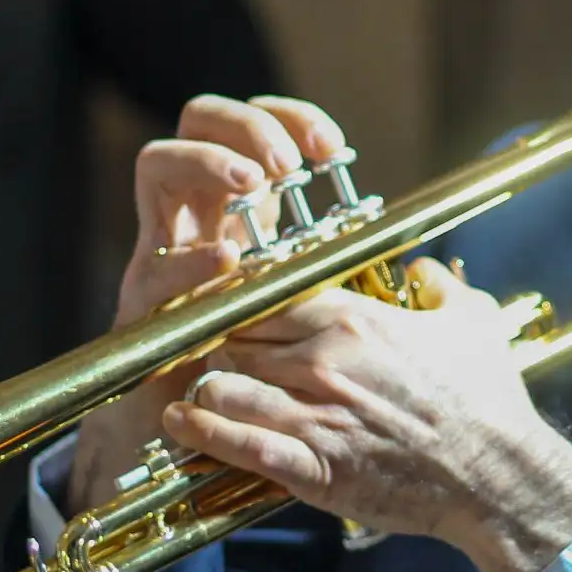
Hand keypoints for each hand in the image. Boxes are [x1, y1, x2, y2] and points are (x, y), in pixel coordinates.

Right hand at [67, 93, 348, 516]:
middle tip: (287, 161)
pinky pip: (152, 267)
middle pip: (199, 121)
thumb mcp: (323, 318)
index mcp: (245, 211)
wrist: (194, 451)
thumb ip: (364, 289)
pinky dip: (185, 260)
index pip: (260, 127)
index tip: (332, 150)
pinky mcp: (142, 309)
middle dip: (245, 125)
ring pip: (158, 167)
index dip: (294, 121)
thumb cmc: (272, 384)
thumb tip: (430, 276)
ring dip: (207, 164)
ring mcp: (162, 255)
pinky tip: (224, 262)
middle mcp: (198, 218)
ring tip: (253, 182)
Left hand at [161, 257, 571, 571]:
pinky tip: (183, 426)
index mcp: (354, 318)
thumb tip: (424, 269)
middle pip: (232, 335)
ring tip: (192, 388)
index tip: (221, 302)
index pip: (265, 292)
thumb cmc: (489, 400)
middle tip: (197, 348)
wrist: (498, 476)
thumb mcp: (474, 324)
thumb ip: (441, 286)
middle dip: (213, 341)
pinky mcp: (312, 467)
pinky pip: (238, 444)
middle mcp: (324, 360)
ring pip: (222, 385)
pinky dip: (204, 433)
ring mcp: (314, 414)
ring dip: (204, 386)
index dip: (237, 297)